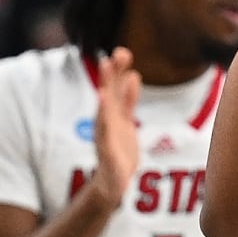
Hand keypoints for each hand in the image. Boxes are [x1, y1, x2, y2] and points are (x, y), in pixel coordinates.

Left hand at [90, 47, 142, 208]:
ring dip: (118, 76)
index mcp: (104, 134)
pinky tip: (133, 76)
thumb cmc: (111, 178)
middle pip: (108, 94)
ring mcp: (114, 122)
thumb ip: (111, 159)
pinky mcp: (122, 124)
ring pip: (115, 94)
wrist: (112, 182)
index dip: (106, 97)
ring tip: (122, 54)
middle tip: (115, 56)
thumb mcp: (112, 169)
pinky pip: (125, 103)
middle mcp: (106, 124)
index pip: (104, 112)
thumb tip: (110, 168)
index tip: (106, 79)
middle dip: (111, 76)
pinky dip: (129, 91)